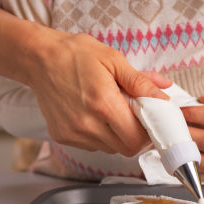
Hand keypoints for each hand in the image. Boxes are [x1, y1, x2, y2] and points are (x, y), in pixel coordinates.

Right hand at [31, 31, 170, 156]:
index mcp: (103, 104)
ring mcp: (72, 133)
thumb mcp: (113, 59)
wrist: (40, 58)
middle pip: (125, 148)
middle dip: (135, 134)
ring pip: (109, 149)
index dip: (147, 132)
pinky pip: (92, 145)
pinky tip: (94, 114)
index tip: (148, 118)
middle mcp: (86, 124)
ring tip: (111, 110)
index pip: (136, 139)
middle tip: (132, 113)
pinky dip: (100, 135)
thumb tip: (164, 96)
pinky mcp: (62, 136)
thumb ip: (140, 81)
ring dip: (117, 135)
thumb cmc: (76, 54)